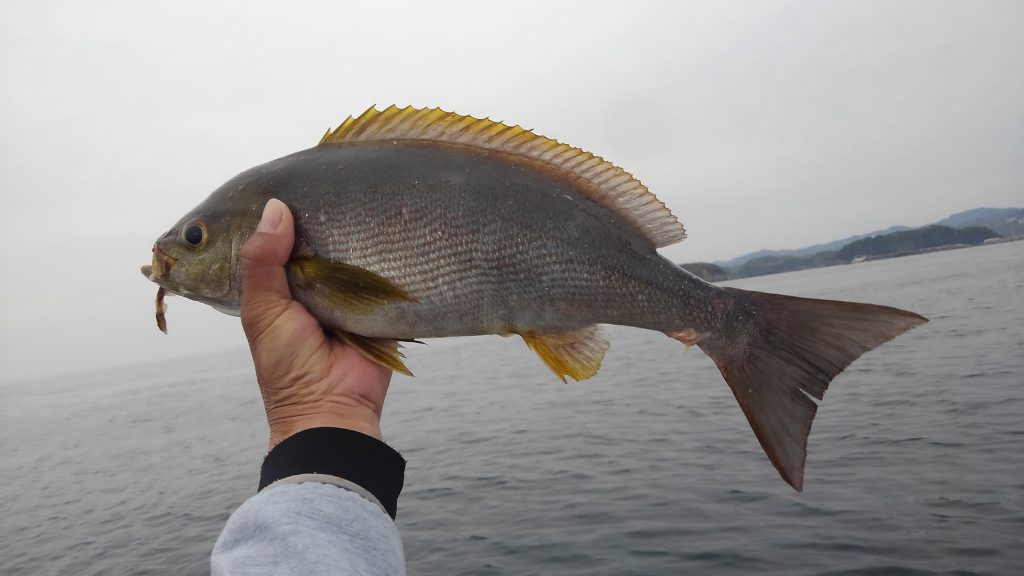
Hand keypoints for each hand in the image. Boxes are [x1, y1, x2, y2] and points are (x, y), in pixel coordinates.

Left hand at [240, 198, 392, 449]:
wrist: (334, 409)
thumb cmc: (288, 366)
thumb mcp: (263, 310)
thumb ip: (262, 261)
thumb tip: (276, 208)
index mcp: (277, 287)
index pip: (275, 242)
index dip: (275, 216)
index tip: (283, 183)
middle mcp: (311, 286)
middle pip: (314, 242)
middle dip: (318, 219)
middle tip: (325, 186)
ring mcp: (346, 293)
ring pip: (347, 252)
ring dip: (352, 235)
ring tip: (357, 196)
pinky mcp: (377, 302)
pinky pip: (380, 272)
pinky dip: (382, 254)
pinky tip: (385, 224)